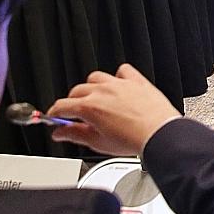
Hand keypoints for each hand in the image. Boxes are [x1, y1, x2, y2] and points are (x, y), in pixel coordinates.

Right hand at [47, 63, 180, 155]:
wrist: (159, 133)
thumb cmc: (132, 140)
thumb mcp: (97, 142)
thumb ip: (75, 135)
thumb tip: (60, 133)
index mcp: (90, 106)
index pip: (61, 106)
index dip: (53, 114)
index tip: (54, 118)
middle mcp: (103, 90)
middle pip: (76, 91)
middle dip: (72, 102)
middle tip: (76, 114)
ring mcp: (120, 83)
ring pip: (96, 77)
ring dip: (92, 87)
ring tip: (96, 100)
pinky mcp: (136, 80)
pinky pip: (123, 71)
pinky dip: (118, 77)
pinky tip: (118, 86)